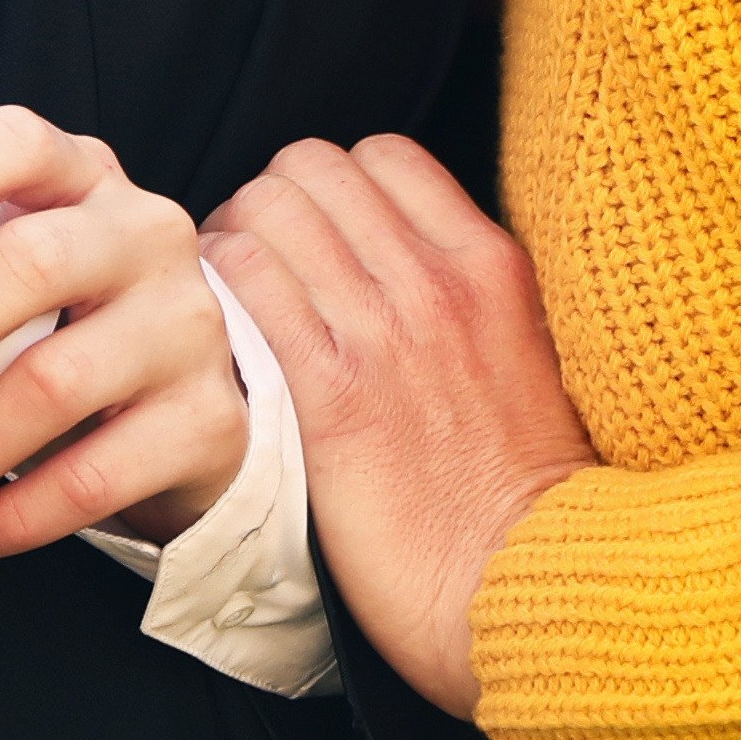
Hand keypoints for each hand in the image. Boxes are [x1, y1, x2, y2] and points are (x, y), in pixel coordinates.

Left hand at [0, 107, 244, 557]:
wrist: (195, 399)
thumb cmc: (68, 322)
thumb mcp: (25, 263)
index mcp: (84, 178)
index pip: (18, 143)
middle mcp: (147, 235)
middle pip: (36, 263)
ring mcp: (187, 327)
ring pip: (59, 381)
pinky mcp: (208, 421)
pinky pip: (96, 478)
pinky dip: (15, 516)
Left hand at [203, 138, 599, 716]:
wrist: (526, 584)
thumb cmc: (521, 492)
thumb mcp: (527, 360)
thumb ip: (469, 301)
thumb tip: (401, 265)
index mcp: (489, 265)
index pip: (382, 155)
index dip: (331, 185)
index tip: (311, 233)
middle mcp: (436, 281)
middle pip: (313, 168)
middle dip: (270, 202)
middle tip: (254, 259)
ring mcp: (383, 331)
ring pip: (270, 209)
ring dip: (231, 239)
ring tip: (224, 292)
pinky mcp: (330, 392)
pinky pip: (248, 283)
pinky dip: (217, 287)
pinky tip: (213, 329)